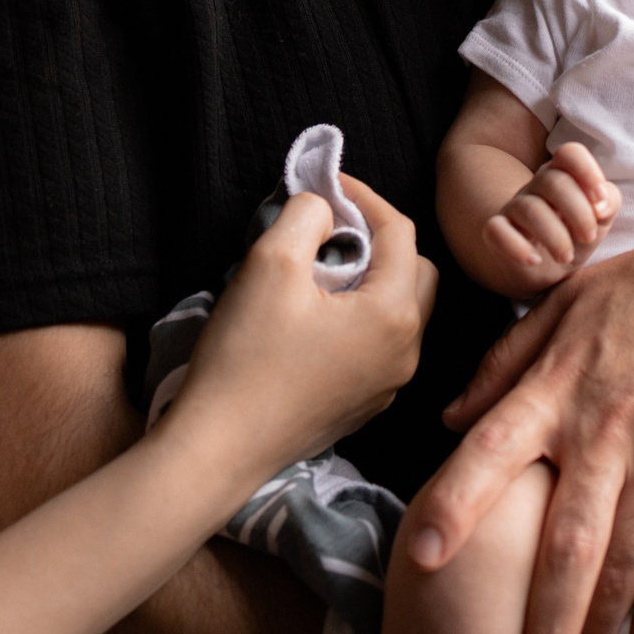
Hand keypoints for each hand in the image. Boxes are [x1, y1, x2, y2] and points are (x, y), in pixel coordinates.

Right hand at [173, 176, 435, 472]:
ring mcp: (388, 384)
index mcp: (395, 314)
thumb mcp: (270, 263)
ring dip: (368, 279)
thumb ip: (307, 216)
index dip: (363, 196)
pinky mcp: (364, 405)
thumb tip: (324, 207)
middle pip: (414, 270)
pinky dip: (357, 317)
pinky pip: (377, 344)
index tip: (325, 184)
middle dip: (377, 239)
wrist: (219, 449)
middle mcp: (407, 351)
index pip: (399, 230)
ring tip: (316, 271)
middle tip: (327, 229)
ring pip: (398, 309)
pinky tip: (312, 317)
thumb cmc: (245, 357)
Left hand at [395, 211, 633, 633]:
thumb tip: (451, 418)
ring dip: (600, 631)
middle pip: (563, 546)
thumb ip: (507, 364)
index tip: (421, 555)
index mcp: (559, 384)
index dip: (454, 504)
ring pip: (624, 566)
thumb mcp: (571, 303)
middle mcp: (607, 428)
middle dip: (542, 627)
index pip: (491, 451)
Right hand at [483, 142, 618, 286]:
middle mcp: (536, 186)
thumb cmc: (576, 234)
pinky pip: (496, 230)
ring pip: (529, 208)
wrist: (547, 268)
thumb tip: (601, 204)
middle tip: (587, 238)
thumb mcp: (600, 219)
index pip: (569, 153)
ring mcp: (514, 207)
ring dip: (554, 236)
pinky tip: (534, 260)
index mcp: (563, 175)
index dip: (587, 171)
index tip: (600, 201)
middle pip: (552, 181)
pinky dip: (516, 247)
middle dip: (578, 212)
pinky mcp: (497, 232)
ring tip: (566, 256)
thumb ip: (609, 202)